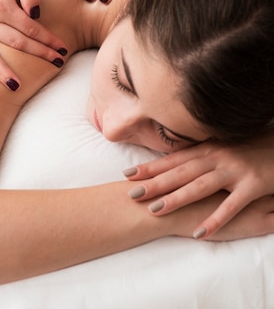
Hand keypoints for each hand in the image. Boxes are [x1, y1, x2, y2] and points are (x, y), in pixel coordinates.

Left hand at [124, 133, 273, 237]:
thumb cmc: (251, 148)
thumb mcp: (223, 148)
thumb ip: (201, 155)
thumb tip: (174, 162)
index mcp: (208, 148)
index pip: (174, 159)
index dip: (151, 167)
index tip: (127, 174)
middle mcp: (217, 157)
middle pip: (181, 171)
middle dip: (155, 183)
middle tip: (131, 193)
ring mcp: (234, 170)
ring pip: (200, 186)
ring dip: (176, 198)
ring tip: (155, 210)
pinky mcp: (253, 185)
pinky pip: (231, 205)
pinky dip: (215, 219)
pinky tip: (199, 232)